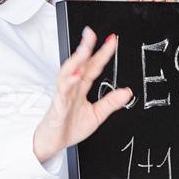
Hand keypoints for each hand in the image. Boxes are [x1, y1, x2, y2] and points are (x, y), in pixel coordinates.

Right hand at [33, 27, 133, 163]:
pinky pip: (62, 93)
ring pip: (67, 73)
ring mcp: (63, 95)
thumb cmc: (68, 127)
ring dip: (76, 60)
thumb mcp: (96, 115)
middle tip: (91, 33)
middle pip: (78, 64)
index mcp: (81, 88)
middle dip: (85, 47)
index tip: (113, 40)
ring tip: (84, 49)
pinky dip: (68, 83)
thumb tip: (127, 92)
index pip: (93, 67)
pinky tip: (76, 76)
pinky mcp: (57, 107)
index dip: (103, 53)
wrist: (51, 144)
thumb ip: (110, 103)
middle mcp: (71, 88)